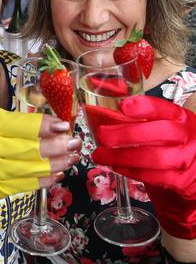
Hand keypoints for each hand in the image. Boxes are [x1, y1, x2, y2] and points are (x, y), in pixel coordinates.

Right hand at [0, 109, 80, 249]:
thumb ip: (15, 123)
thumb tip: (50, 126)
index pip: (21, 125)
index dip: (45, 125)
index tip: (63, 124)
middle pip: (31, 148)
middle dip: (58, 145)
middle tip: (75, 141)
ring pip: (34, 168)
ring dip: (58, 162)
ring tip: (73, 155)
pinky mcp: (0, 189)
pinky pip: (29, 184)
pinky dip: (47, 179)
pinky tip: (60, 172)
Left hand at [91, 95, 195, 238]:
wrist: (195, 176)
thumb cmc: (173, 146)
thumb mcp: (168, 127)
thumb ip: (146, 120)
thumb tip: (108, 114)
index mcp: (181, 118)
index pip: (163, 108)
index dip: (143, 106)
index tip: (123, 106)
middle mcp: (187, 136)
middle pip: (156, 133)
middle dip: (125, 134)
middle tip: (102, 135)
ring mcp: (186, 160)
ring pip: (152, 157)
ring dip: (121, 156)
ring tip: (100, 155)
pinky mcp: (180, 181)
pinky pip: (151, 176)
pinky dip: (130, 171)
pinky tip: (116, 167)